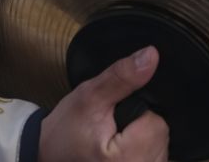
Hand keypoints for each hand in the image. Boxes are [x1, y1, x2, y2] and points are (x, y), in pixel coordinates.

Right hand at [40, 47, 168, 160]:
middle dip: (140, 126)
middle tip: (112, 128)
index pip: (157, 123)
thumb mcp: (90, 96)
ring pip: (159, 145)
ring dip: (141, 139)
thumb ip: (122, 77)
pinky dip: (141, 150)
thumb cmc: (65, 131)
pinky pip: (154, 155)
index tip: (114, 118)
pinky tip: (122, 150)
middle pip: (160, 135)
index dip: (137, 113)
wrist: (48, 153)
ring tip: (115, 140)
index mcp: (128, 158)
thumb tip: (150, 56)